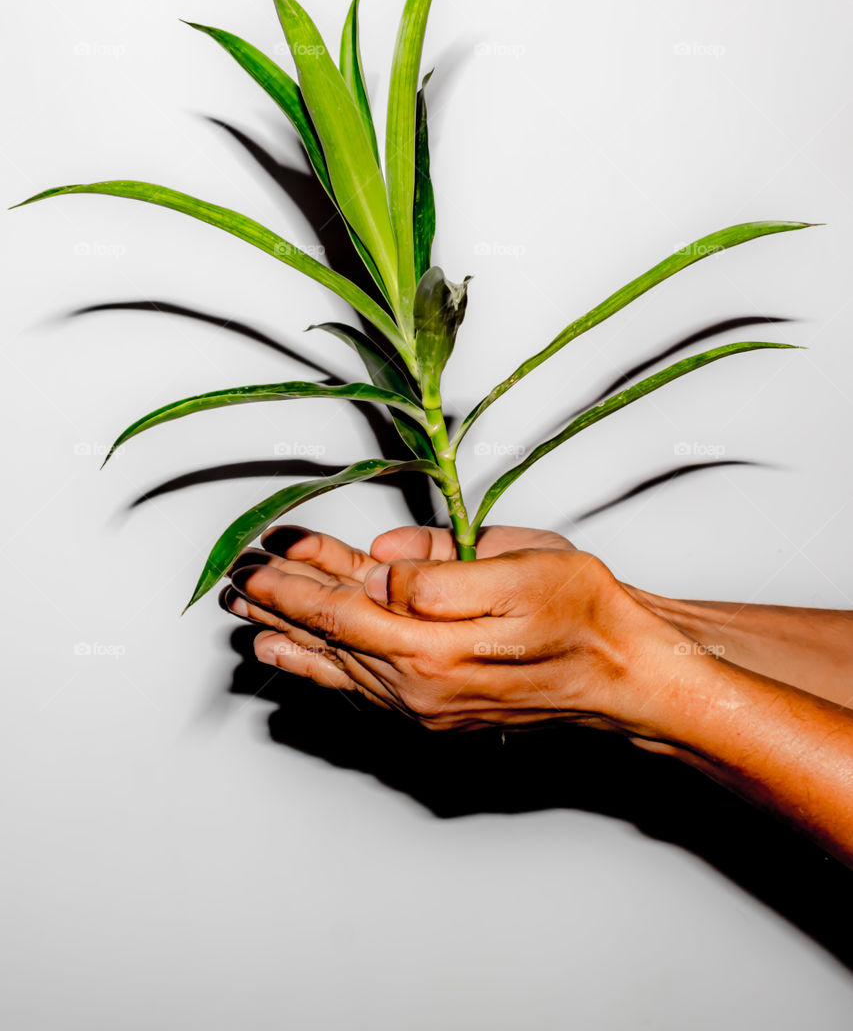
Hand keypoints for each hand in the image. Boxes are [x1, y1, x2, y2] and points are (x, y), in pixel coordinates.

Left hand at [222, 524, 692, 739]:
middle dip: (280, 610)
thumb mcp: (517, 567)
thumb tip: (378, 569)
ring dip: (296, 644)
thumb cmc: (583, 613)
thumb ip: (438, 572)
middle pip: (332, 641)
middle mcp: (420, 688)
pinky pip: (368, 691)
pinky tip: (317, 666)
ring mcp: (429, 707)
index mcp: (432, 648)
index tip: (255, 563)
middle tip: (234, 589)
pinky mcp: (442, 712)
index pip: (341, 610)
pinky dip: (332, 673)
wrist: (626, 674)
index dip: (293, 585)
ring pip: (345, 669)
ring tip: (253, 630)